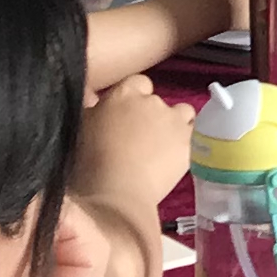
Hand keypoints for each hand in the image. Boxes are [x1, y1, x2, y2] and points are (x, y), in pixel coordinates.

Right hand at [75, 79, 192, 208]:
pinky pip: (194, 135)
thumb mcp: (82, 129)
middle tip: (139, 139)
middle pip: (157, 101)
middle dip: (151, 115)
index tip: (126, 117)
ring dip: (174, 125)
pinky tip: (174, 158)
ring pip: (182, 113)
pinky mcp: (189, 142)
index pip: (137, 83)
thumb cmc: (89, 164)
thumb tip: (95, 100)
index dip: (133, 99)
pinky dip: (186, 143)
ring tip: (162, 147)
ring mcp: (174, 120)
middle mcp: (152, 101)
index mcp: (123, 94)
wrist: (117, 193)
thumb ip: (94, 110)